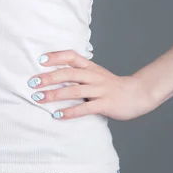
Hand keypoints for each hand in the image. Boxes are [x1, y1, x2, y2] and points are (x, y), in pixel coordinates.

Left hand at [27, 49, 156, 120]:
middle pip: (69, 73)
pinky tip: (57, 115)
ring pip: (74, 90)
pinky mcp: (105, 104)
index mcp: (91, 67)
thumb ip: (81, 73)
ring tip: (39, 99)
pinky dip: (70, 112)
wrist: (139, 94)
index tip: (40, 60)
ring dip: (55, 94)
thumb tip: (56, 74)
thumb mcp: (97, 75)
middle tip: (32, 82)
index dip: (56, 57)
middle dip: (49, 77)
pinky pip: (85, 108)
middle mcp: (94, 76)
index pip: (72, 56)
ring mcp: (100, 90)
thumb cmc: (113, 86)